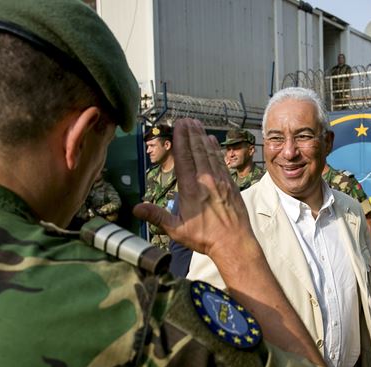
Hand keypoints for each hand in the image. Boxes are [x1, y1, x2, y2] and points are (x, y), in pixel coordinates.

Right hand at [133, 118, 251, 259]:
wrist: (234, 243)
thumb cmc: (205, 238)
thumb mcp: (176, 229)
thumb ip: (156, 216)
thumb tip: (136, 208)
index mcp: (190, 189)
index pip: (183, 158)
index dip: (180, 139)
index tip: (178, 125)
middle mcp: (206, 180)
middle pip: (197, 151)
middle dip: (191, 133)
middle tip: (186, 119)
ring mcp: (220, 181)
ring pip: (210, 154)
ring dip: (203, 137)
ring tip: (197, 124)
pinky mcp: (230, 185)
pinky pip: (221, 162)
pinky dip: (216, 150)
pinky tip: (213, 141)